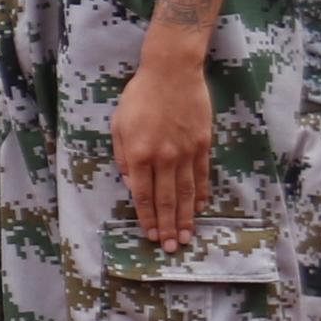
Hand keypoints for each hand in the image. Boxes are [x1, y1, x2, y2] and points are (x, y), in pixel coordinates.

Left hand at [112, 50, 214, 248]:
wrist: (171, 72)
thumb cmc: (139, 97)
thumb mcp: (118, 125)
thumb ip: (122, 157)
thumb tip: (128, 183)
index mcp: (138, 155)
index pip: (142, 195)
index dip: (147, 217)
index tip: (149, 235)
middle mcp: (163, 158)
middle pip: (166, 200)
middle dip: (168, 226)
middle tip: (171, 248)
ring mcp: (185, 152)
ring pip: (186, 193)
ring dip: (187, 218)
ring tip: (187, 237)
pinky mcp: (202, 145)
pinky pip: (202, 176)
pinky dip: (201, 194)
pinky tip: (201, 208)